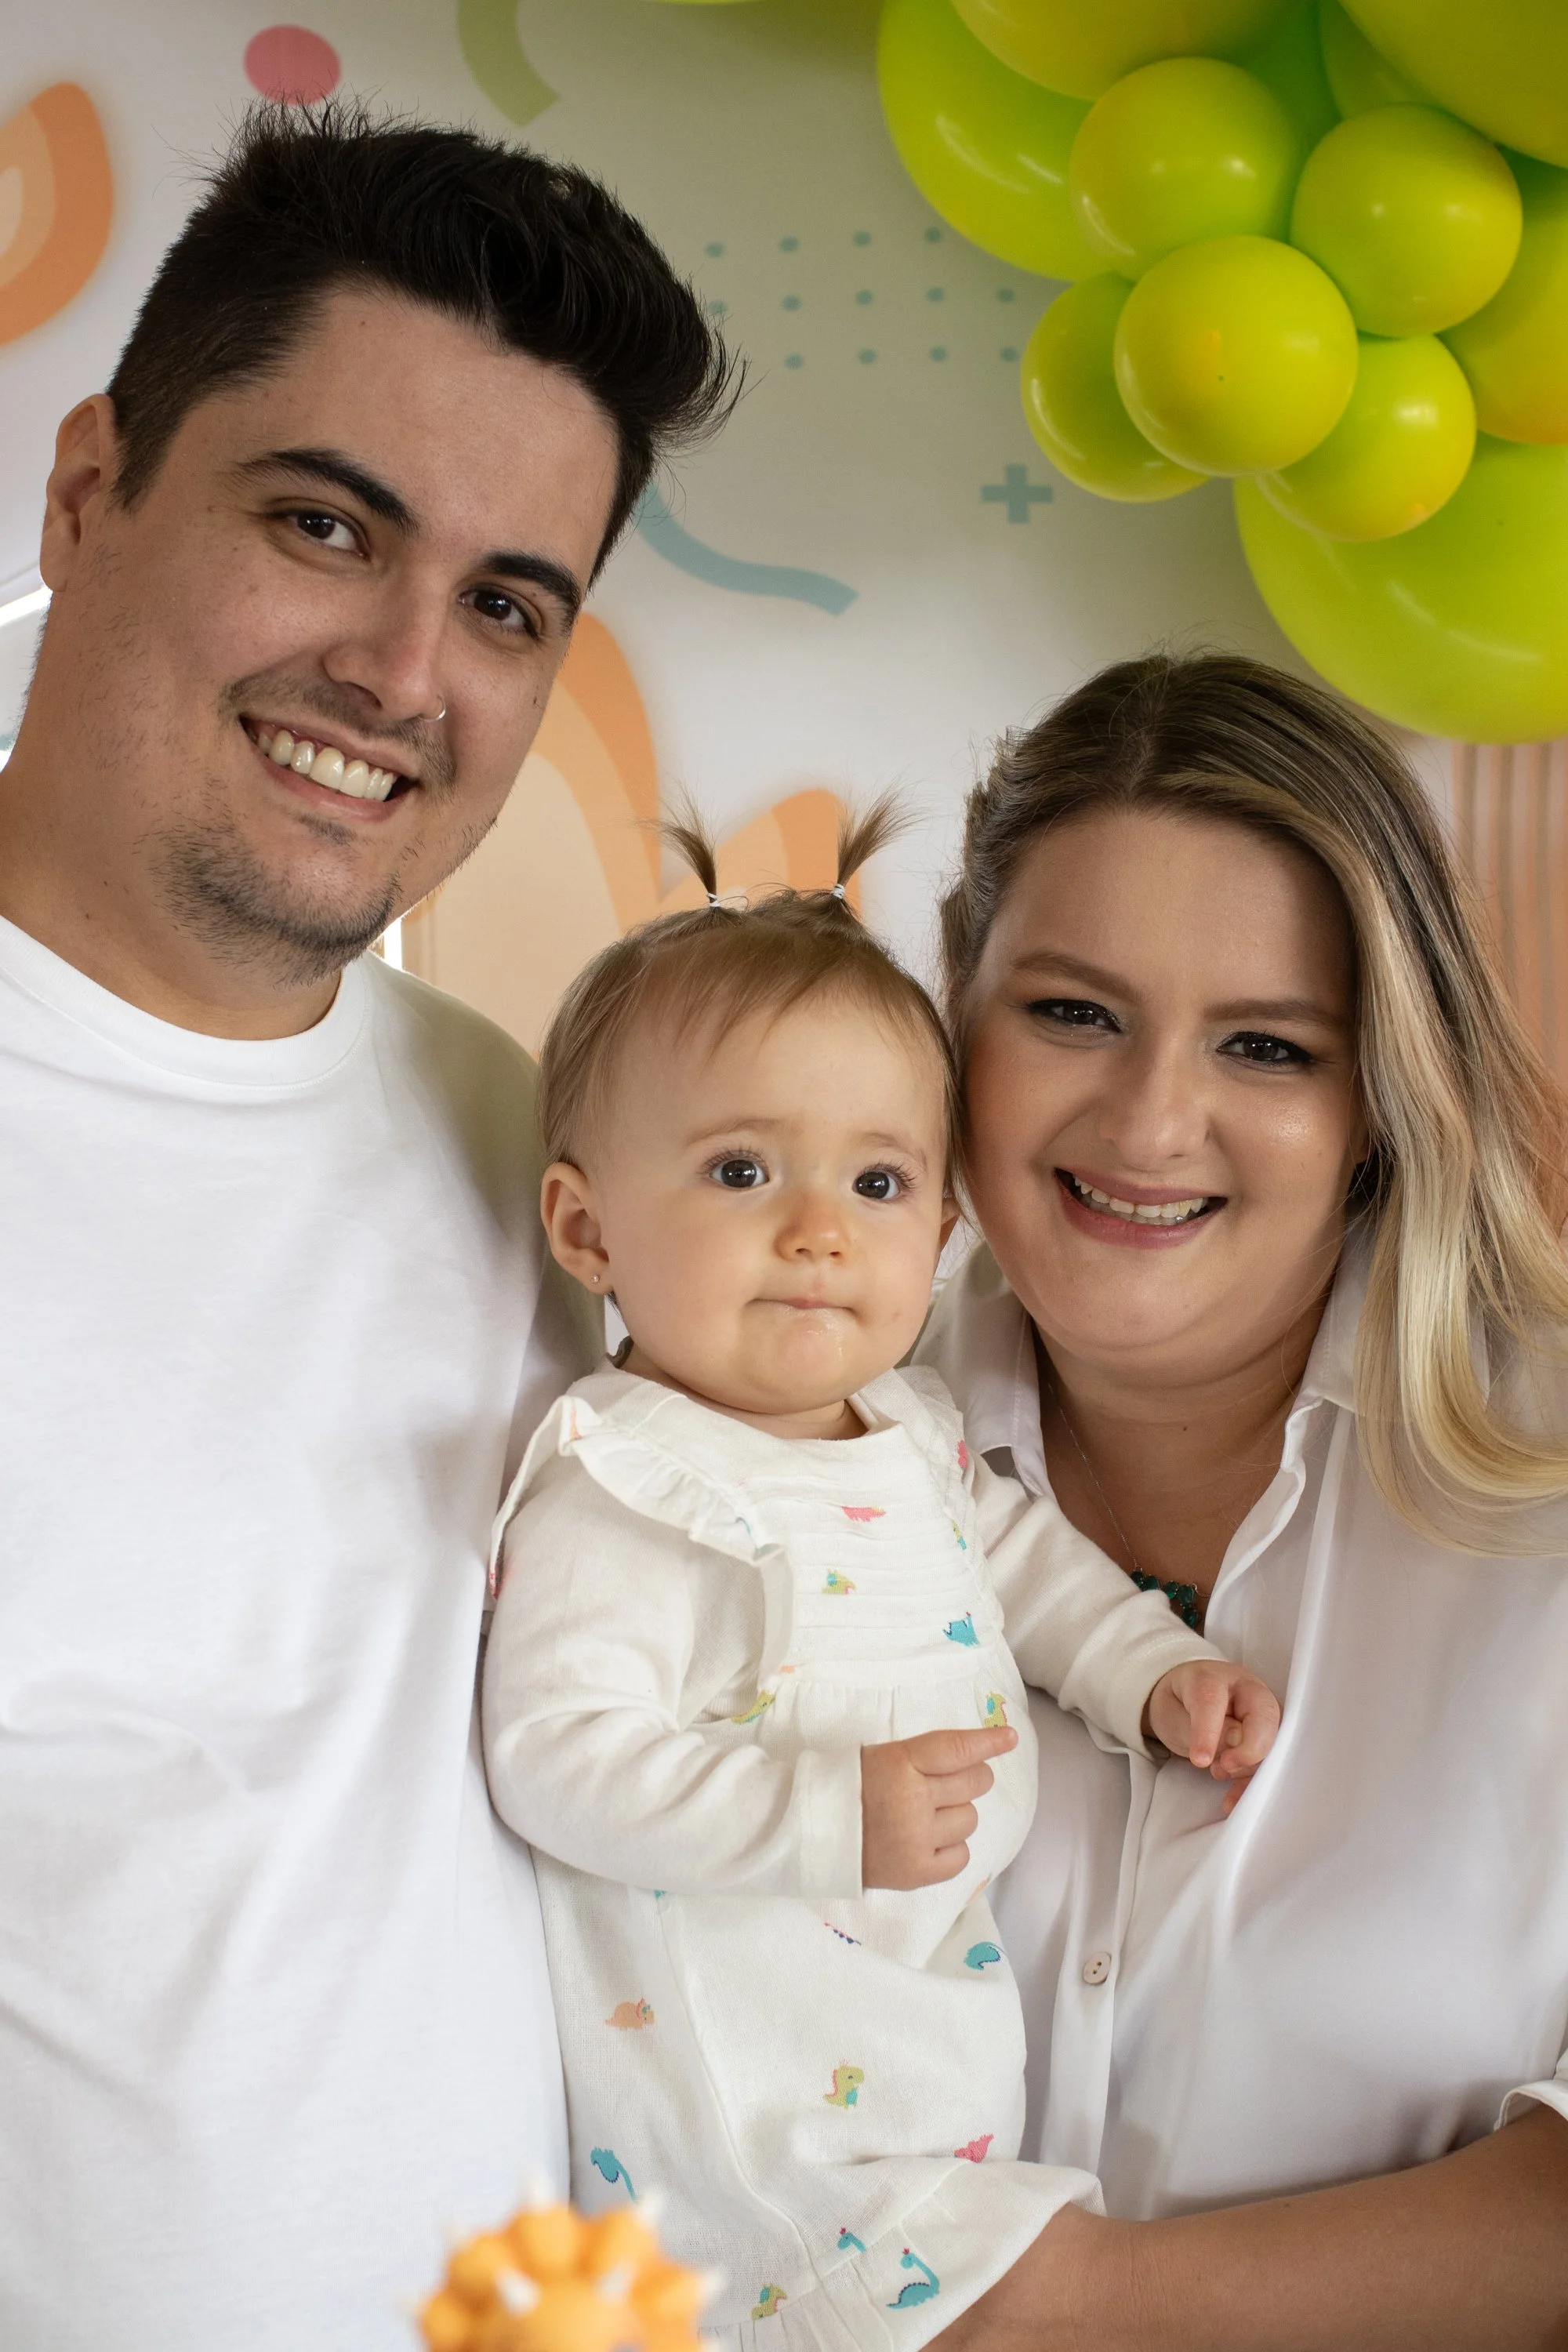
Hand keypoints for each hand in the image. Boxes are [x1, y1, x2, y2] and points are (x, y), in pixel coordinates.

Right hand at [860, 1725, 1017, 1889]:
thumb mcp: (883, 1757)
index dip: (987, 1742)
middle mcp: (913, 1800)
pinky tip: (928, 1841)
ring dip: (955, 1815)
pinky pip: (961, 1855)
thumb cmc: (851, 1787)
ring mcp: (917, 1838)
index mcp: (900, 1763)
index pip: (956, 1749)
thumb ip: (926, 1757)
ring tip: (925, 1817)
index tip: (1009, 1738)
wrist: (817, 1834)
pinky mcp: (918, 1871)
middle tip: (946, 1785)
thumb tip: (978, 1753)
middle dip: (968, 1779)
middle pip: (974, 1783)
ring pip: (970, 1819)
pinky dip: (950, 1847)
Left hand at [1145, 1659, 1280, 1811]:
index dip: (1209, 1732)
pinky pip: (1267, 1760)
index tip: (1201, 1760)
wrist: (1185, 1700)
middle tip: (1224, 1767)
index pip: (1213, 1701)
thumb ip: (1197, 1727)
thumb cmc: (1179, 1703)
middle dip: (1249, 1749)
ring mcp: (1261, 1713)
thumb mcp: (1173, 1714)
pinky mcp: (1266, 1735)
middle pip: (1264, 1716)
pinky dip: (1251, 1782)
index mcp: (1213, 1679)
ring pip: (1272, 1741)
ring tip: (1219, 1772)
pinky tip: (1233, 1798)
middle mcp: (1246, 1691)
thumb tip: (1237, 1740)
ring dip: (1249, 1767)